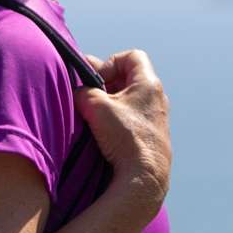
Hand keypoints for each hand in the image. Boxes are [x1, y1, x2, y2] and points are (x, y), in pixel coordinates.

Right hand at [74, 49, 170, 214]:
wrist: (144, 176)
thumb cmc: (125, 137)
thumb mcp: (96, 106)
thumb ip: (82, 91)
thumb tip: (76, 91)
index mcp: (149, 84)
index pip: (132, 57)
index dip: (110, 62)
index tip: (98, 80)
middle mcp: (157, 99)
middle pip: (128, 79)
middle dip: (105, 84)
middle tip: (88, 96)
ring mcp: (155, 119)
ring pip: (128, 101)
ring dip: (109, 104)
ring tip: (92, 116)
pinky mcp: (151, 137)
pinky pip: (131, 119)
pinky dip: (115, 120)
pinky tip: (102, 132)